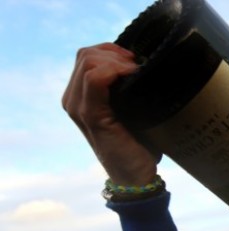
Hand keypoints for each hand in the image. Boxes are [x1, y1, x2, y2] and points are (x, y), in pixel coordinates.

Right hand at [61, 43, 160, 185]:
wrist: (137, 176)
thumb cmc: (139, 145)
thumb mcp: (135, 111)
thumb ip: (131, 89)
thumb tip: (150, 65)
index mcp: (80, 96)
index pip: (88, 55)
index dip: (112, 51)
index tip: (136, 61)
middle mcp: (73, 100)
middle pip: (86, 54)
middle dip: (114, 53)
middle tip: (138, 67)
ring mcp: (78, 107)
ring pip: (88, 61)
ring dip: (116, 60)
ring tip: (136, 72)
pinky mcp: (90, 116)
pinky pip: (94, 78)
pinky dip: (114, 70)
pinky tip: (132, 75)